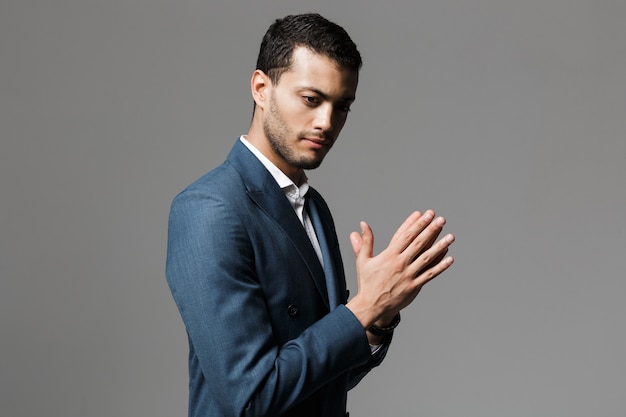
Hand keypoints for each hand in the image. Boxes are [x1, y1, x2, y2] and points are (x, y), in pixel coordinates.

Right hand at [345, 210, 454, 330]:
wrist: (371, 306)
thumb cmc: (367, 282)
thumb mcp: (363, 260)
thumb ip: (365, 241)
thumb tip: (362, 224)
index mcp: (389, 255)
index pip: (406, 235)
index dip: (417, 223)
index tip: (426, 214)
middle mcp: (400, 263)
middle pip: (419, 243)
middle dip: (431, 230)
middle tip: (441, 219)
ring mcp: (408, 275)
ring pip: (427, 258)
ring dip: (440, 246)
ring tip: (451, 236)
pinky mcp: (414, 286)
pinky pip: (429, 274)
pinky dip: (440, 266)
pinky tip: (450, 258)